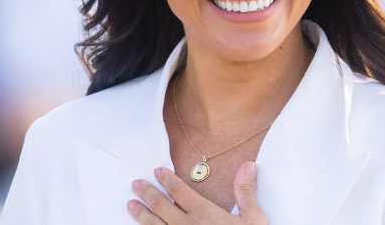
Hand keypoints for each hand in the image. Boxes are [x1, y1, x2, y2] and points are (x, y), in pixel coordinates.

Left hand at [127, 162, 267, 224]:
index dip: (166, 179)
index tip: (157, 171)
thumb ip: (246, 192)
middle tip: (136, 184)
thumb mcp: (253, 219)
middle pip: (161, 206)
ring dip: (140, 214)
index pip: (179, 191)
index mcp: (204, 214)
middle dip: (147, 193)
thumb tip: (248, 165)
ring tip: (130, 205)